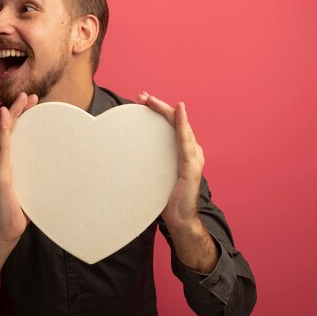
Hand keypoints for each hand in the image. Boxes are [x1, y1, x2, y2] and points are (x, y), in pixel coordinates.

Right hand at [0, 92, 37, 245]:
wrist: (5, 231)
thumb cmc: (18, 211)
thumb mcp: (31, 186)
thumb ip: (38, 174)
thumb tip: (60, 167)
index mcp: (3, 163)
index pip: (12, 134)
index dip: (20, 117)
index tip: (33, 102)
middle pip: (6, 130)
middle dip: (17, 110)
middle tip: (29, 95)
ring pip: (2, 135)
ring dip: (11, 116)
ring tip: (18, 101)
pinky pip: (0, 150)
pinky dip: (3, 133)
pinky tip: (7, 120)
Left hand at [137, 91, 203, 227]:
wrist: (179, 219)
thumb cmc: (166, 198)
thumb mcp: (153, 174)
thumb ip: (147, 161)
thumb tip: (123, 154)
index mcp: (181, 151)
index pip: (169, 125)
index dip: (157, 111)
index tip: (141, 101)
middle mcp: (190, 150)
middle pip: (174, 122)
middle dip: (158, 106)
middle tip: (141, 96)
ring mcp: (193, 156)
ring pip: (179, 126)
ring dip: (165, 110)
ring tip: (151, 100)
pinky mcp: (192, 165)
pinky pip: (186, 141)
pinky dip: (182, 124)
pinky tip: (179, 111)